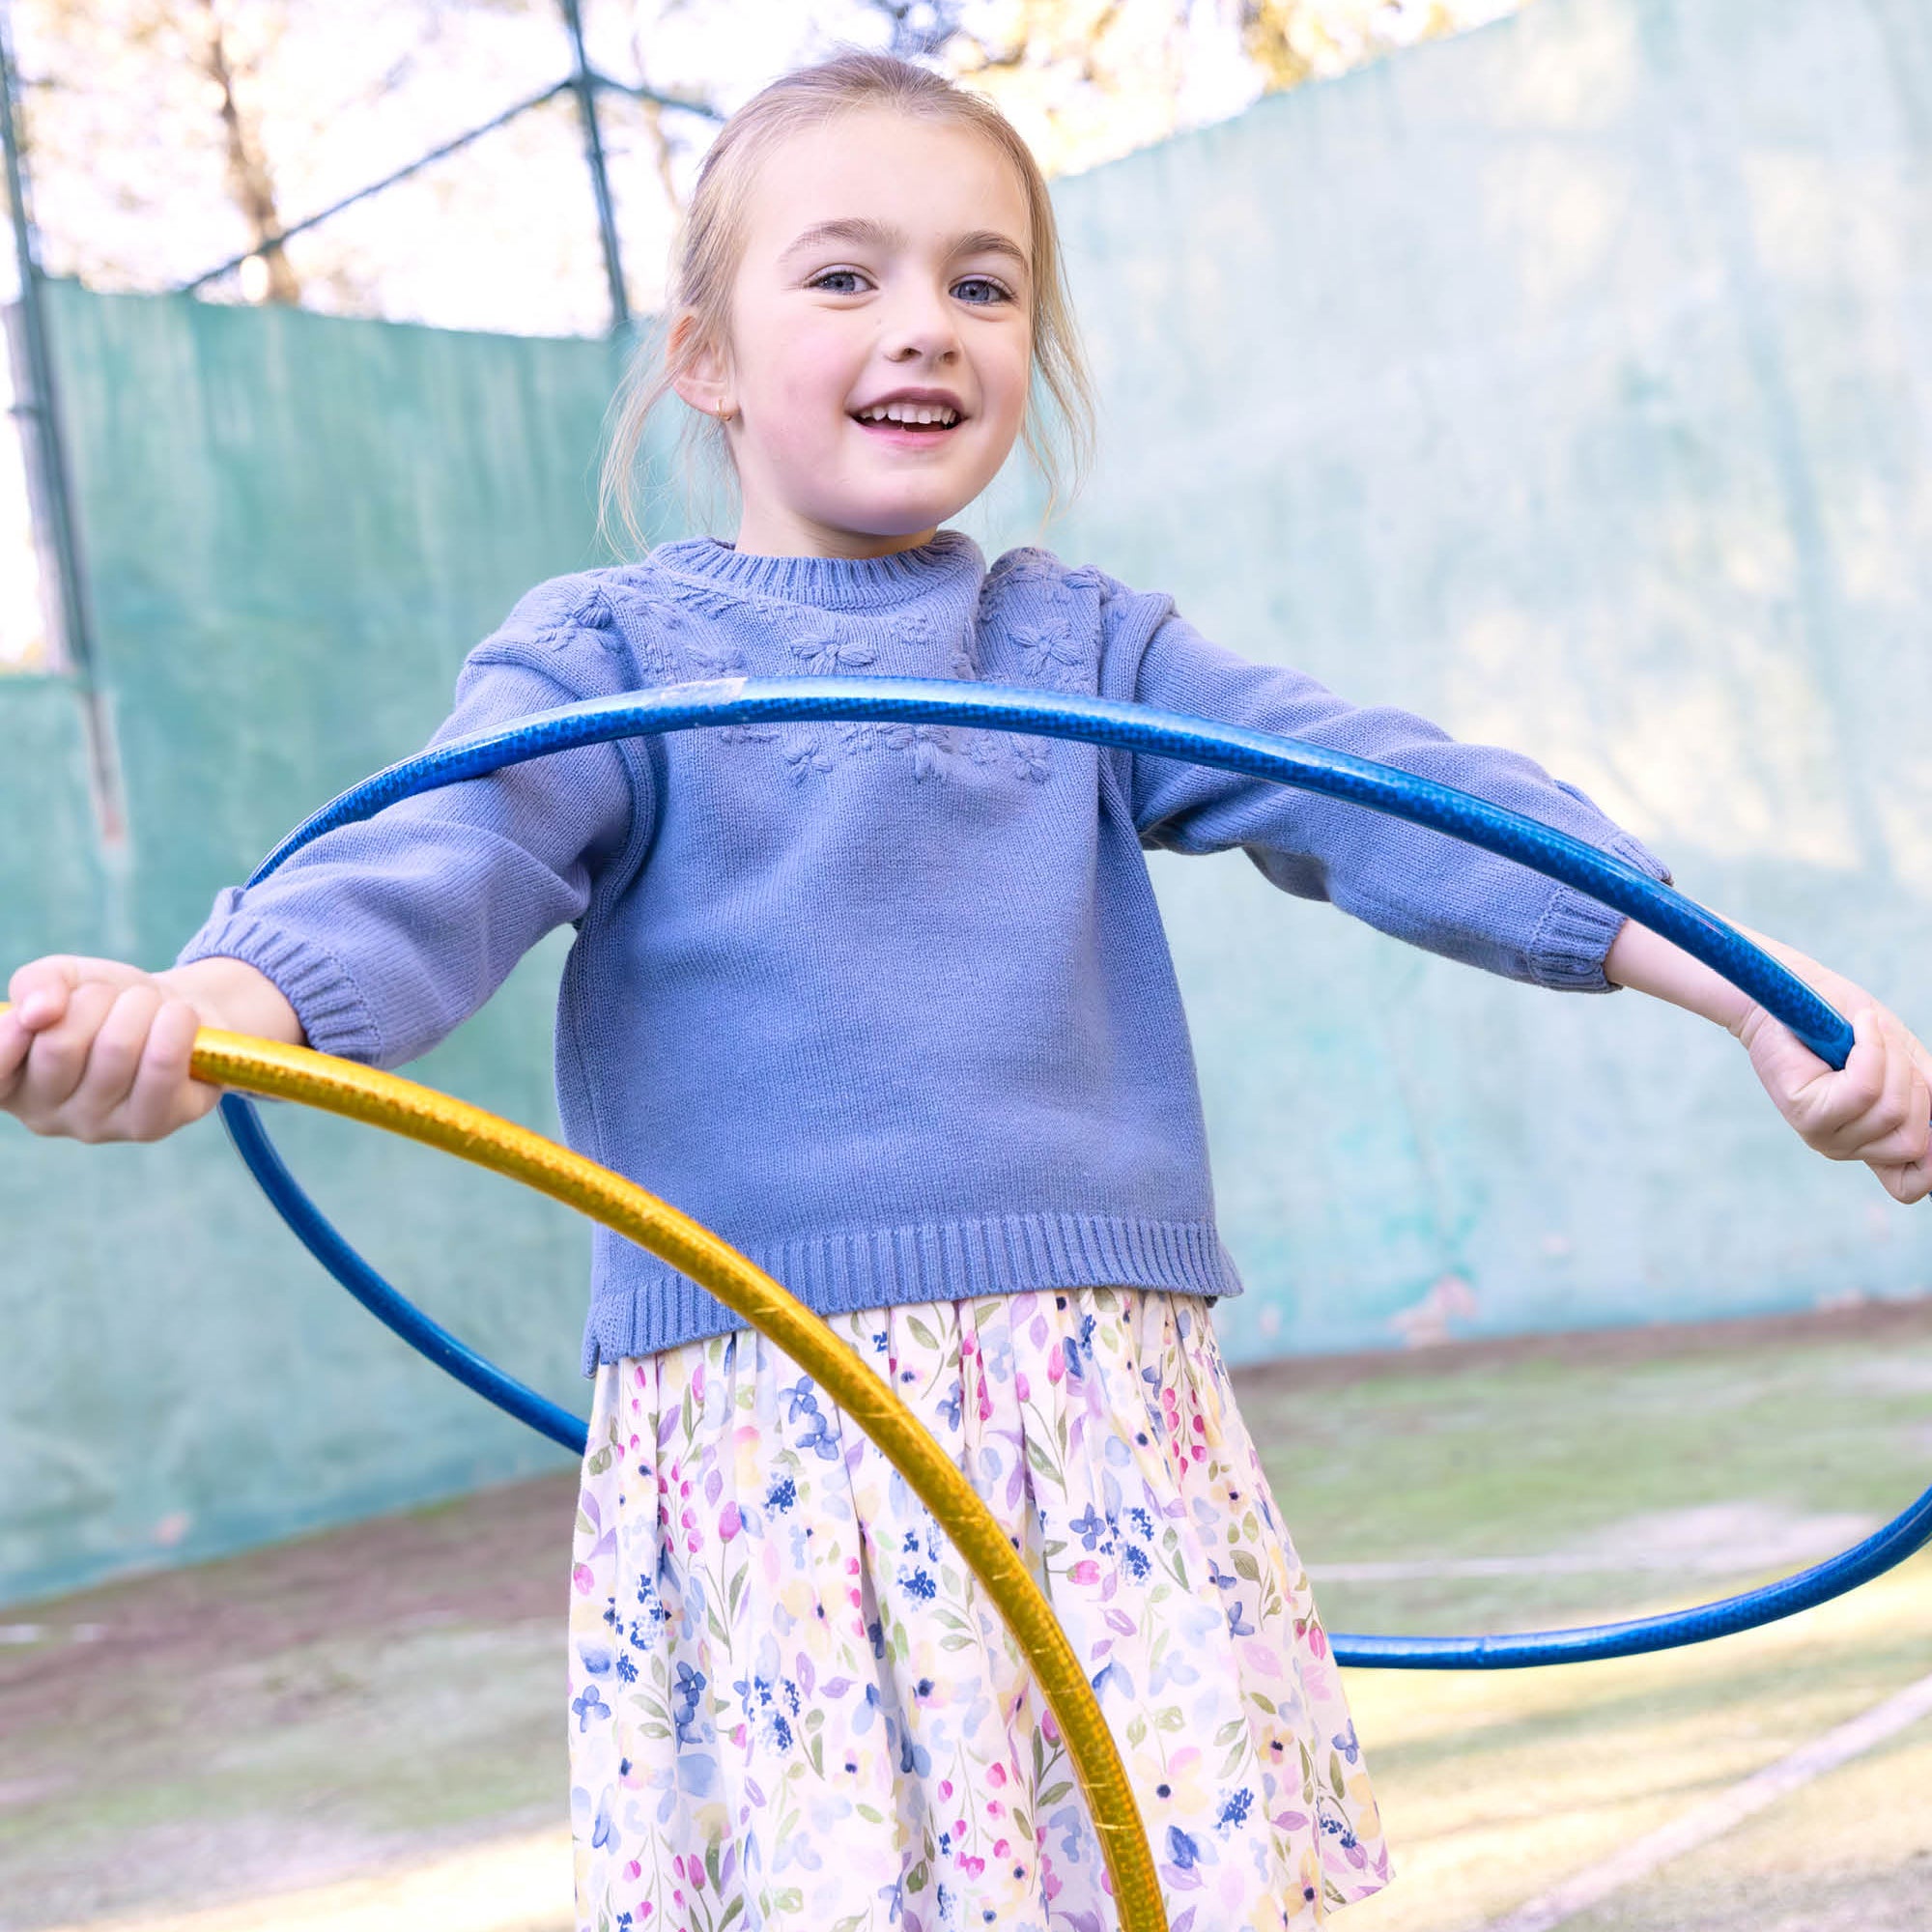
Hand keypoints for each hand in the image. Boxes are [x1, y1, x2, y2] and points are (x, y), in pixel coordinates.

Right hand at [1, 954, 299, 1143]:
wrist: (177, 1013)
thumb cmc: (108, 1003)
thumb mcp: (64, 979)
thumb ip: (36, 984)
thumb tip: (40, 1011)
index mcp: (13, 1082)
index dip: (10, 1036)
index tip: (37, 1013)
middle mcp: (47, 1115)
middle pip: (61, 1043)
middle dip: (96, 1000)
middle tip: (114, 997)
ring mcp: (98, 1127)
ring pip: (116, 1048)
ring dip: (140, 1006)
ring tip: (148, 1006)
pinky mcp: (150, 1127)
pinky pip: (162, 1066)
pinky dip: (175, 1025)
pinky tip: (179, 1018)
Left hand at [1732, 956, 1931, 1204]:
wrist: (1796, 994)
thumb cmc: (1851, 1025)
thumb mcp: (1905, 1065)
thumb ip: (1928, 1098)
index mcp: (1873, 1144)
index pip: (1909, 1185)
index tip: (1926, 1104)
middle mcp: (1846, 1147)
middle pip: (1914, 1139)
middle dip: (1918, 1085)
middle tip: (1889, 1046)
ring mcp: (1823, 1136)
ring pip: (1892, 1112)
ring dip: (1893, 1061)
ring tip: (1868, 1032)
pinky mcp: (1805, 1112)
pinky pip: (1863, 1089)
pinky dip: (1872, 1051)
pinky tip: (1861, 1026)